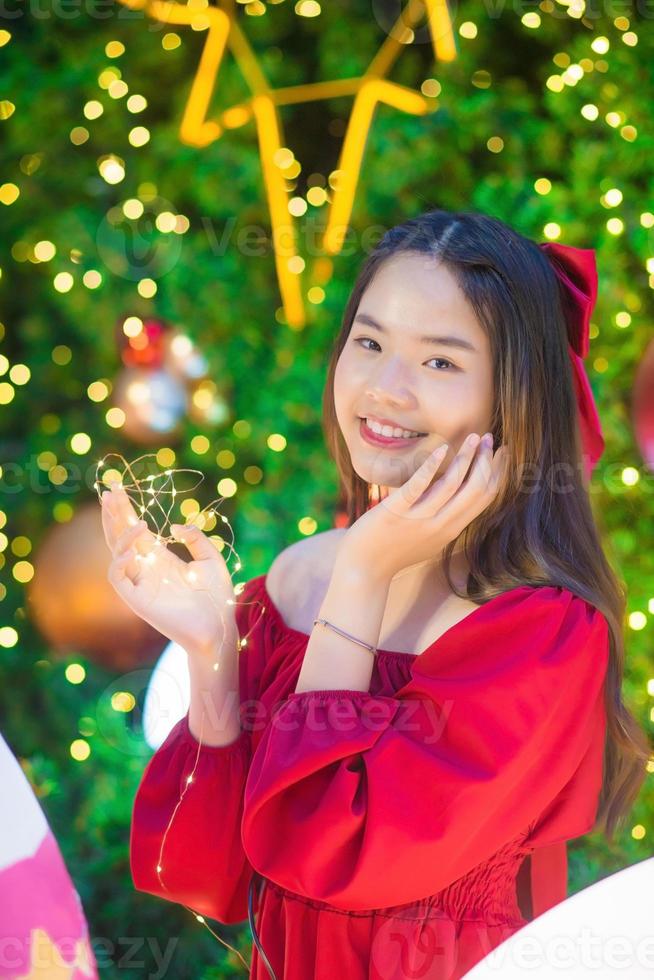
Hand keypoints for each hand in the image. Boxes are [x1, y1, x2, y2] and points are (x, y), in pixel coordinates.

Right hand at [100, 483, 236, 660]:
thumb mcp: (210, 559)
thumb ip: (196, 539)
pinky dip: (119, 564)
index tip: (117, 487)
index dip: (125, 509)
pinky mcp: (137, 600)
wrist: (219, 627)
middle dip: (114, 514)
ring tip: (139, 523)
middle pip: (120, 536)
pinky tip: (132, 552)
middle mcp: (146, 567)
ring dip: (121, 536)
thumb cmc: (216, 597)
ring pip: (116, 554)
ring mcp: (140, 583)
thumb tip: (175, 526)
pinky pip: (119, 579)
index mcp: (160, 557)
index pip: (135, 529)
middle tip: (109, 492)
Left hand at [337, 433, 508, 581]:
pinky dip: (432, 466)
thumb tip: (456, 497)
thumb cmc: (393, 552)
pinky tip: (442, 449)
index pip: (485, 498)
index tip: (502, 453)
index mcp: (451, 529)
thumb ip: (444, 519)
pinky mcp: (397, 512)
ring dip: (466, 457)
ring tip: (473, 436)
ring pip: (453, 485)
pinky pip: (419, 486)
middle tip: (490, 438)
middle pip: (476, 490)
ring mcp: (420, 518)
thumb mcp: (429, 538)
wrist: (364, 570)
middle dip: (486, 461)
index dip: (497, 473)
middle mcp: (442, 525)